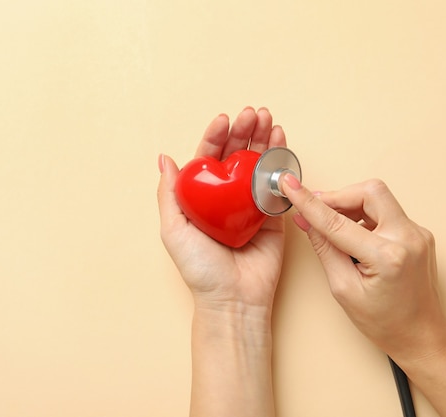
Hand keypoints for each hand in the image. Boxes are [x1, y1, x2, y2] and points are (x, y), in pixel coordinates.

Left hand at [157, 107, 286, 314]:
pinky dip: (281, 160)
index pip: (209, 158)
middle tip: (253, 113)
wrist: (233, 298)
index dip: (215, 137)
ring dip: (263, 138)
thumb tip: (164, 158)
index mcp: (202, 198)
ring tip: (268, 117)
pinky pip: (277, 183)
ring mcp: (251, 204)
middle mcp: (227, 197)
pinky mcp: (273, 215)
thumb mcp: (173, 230)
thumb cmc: (200, 268)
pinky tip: (281, 140)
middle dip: (244, 131)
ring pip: (257, 163)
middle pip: (236, 155)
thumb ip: (169, 194)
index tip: (223, 120)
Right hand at [281, 175, 445, 359]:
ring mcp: (418, 233)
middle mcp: (409, 238)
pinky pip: (386, 211)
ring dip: (351, 206)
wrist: (420, 335)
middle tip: (317, 210)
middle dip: (338, 196)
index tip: (290, 186)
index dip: (308, 202)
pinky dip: (364, 216)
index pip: (337, 221)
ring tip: (335, 230)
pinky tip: (354, 236)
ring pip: (378, 197)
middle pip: (369, 191)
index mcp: (388, 256)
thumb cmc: (385, 321)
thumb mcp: (343, 289)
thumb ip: (324, 248)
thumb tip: (306, 220)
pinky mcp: (418, 233)